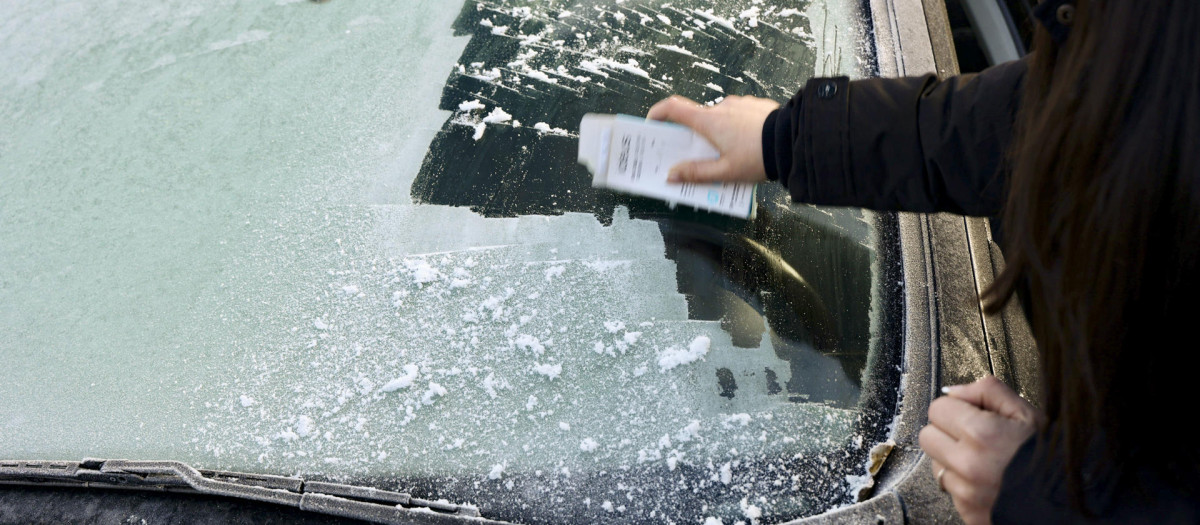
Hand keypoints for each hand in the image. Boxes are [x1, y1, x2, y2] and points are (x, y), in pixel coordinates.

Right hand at [645, 94, 779, 183]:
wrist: (793, 140)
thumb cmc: (759, 157)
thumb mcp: (725, 172)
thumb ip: (696, 173)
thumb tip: (671, 175)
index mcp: (709, 121)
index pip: (673, 108)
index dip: (658, 113)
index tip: (652, 123)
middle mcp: (722, 107)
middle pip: (699, 119)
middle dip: (697, 137)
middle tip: (701, 156)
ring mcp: (740, 104)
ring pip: (721, 118)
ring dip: (720, 134)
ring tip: (732, 155)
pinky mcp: (756, 105)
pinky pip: (739, 116)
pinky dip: (737, 128)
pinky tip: (748, 145)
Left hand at [918, 376, 1040, 524]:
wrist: (1069, 500)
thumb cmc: (1052, 458)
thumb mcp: (1027, 413)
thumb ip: (988, 392)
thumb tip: (955, 391)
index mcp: (982, 434)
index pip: (938, 409)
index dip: (956, 408)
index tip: (969, 414)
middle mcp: (969, 465)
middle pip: (928, 436)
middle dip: (947, 432)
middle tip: (972, 436)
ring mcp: (966, 492)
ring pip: (936, 465)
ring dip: (953, 459)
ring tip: (984, 460)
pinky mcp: (968, 512)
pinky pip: (949, 490)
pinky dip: (963, 484)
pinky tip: (986, 479)